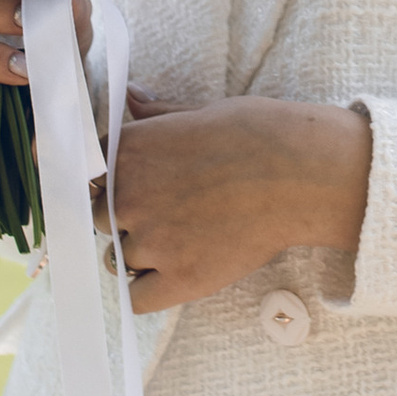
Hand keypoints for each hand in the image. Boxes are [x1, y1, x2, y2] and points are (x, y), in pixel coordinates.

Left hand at [104, 99, 372, 314]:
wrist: (305, 173)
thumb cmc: (260, 134)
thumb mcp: (202, 111)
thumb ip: (158, 114)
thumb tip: (130, 97)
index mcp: (129, 151)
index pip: (91, 176)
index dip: (114, 183)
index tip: (138, 187)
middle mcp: (128, 196)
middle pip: (101, 217)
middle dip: (127, 217)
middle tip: (169, 212)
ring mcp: (151, 241)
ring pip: (118, 258)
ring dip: (141, 254)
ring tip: (183, 241)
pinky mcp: (178, 279)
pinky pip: (137, 298)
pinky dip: (149, 291)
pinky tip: (173, 276)